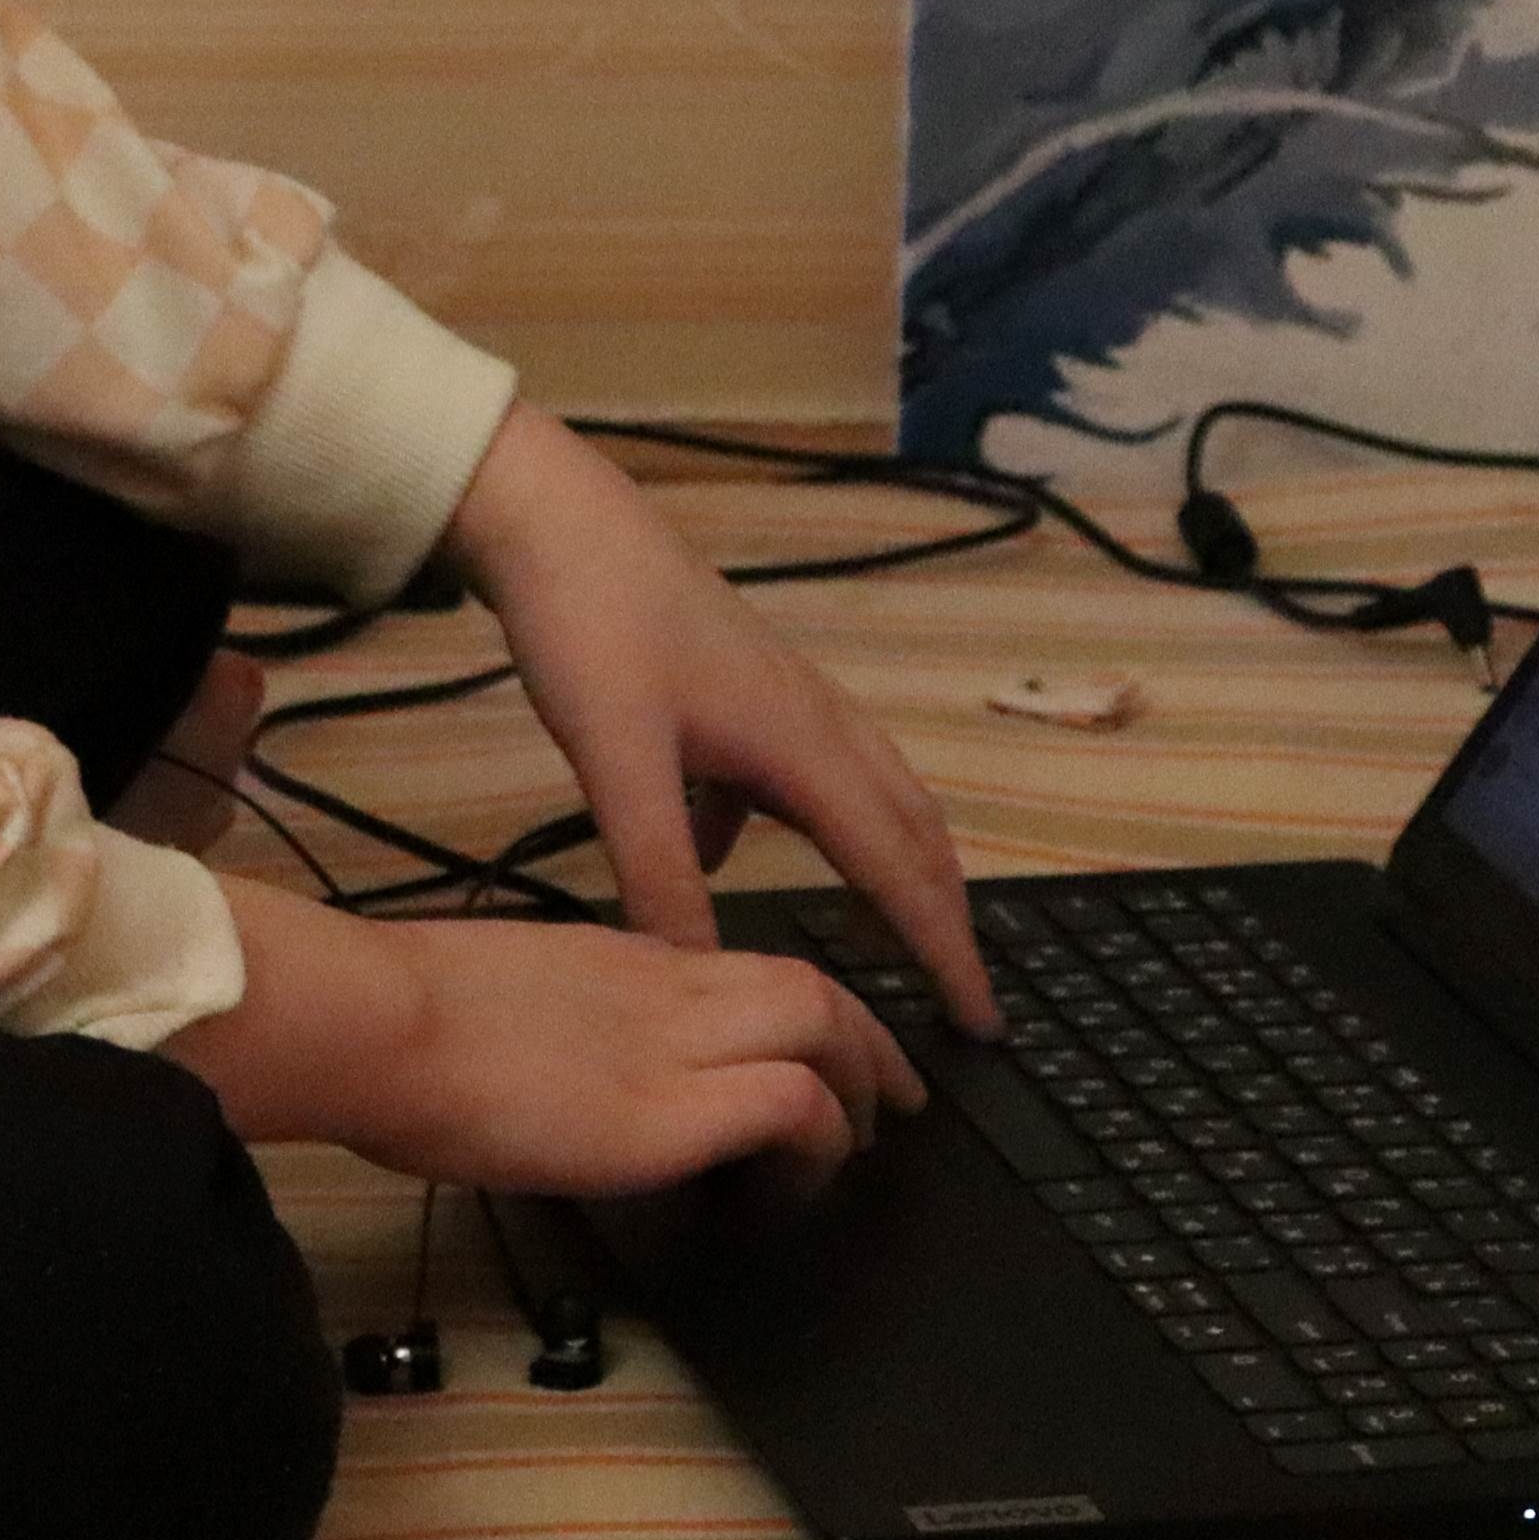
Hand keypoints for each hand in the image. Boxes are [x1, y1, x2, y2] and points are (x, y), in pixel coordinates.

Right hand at [176, 876, 917, 1195]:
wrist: (374, 1022)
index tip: (826, 1050)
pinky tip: (800, 1177)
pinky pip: (789, 1103)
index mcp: (619, 960)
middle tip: (895, 1099)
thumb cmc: (394, 1020)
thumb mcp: (497, 1001)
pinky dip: (818, 1138)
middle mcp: (662, 987)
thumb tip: (562, 1067)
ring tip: (862, 1143)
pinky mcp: (666, 1113)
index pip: (742, 968)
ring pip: (822, 1025)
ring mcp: (670, 1044)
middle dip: (869, 1041)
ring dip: (862, 1085)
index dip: (805, 1010)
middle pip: (809, 986)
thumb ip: (553, 1021)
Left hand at [434, 402, 1005, 1035]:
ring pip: (864, 797)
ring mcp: (780, 698)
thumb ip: (657, 872)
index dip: (944, 950)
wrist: (555, 520)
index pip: (900, 869)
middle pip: (910, 830)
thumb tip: (703, 977)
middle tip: (967, 995)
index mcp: (804, 747)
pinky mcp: (737, 688)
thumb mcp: (618, 763)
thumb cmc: (592, 631)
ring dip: (890, 866)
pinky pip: (786, 774)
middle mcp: (815, 721)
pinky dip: (784, 823)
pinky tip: (712, 852)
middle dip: (945, 914)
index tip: (984, 1019)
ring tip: (893, 929)